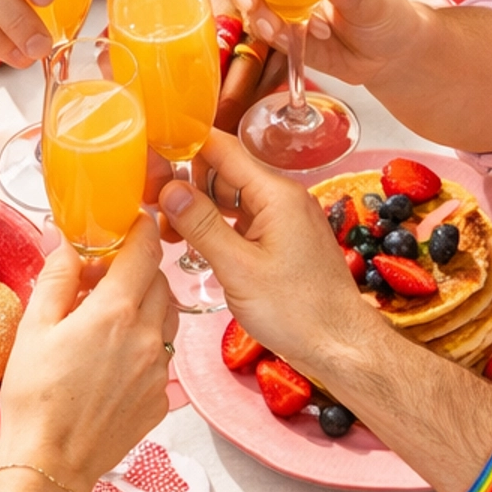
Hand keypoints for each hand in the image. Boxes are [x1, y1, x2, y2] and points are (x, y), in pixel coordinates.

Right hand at [0, 215, 176, 491]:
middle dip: (138, 269)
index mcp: (114, 312)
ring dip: (147, 305)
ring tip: (110, 317)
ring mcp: (159, 369)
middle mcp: (146, 336)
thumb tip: (64, 240)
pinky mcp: (162, 397)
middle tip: (105, 276)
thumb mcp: (34, 328)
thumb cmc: (35, 397)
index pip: (145, 251)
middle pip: (160, 281)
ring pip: (167, 318)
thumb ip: (57, 278)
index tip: (128, 225)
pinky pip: (163, 356)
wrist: (51, 464)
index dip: (139, 231)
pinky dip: (145, 345)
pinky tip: (114, 358)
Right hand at [158, 131, 372, 385]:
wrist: (340, 345)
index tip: (151, 154)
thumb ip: (201, 225)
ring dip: (200, 210)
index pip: (223, 149)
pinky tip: (197, 246)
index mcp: (276, 195)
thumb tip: (170, 190)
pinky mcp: (283, 241)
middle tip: (153, 208)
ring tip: (169, 233)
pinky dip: (219, 228)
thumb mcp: (238, 268)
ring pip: (232, 199)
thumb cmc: (298, 311)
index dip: (185, 146)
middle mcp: (283, 199)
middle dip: (188, 186)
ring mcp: (285, 220)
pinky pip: (245, 221)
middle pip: (225, 173)